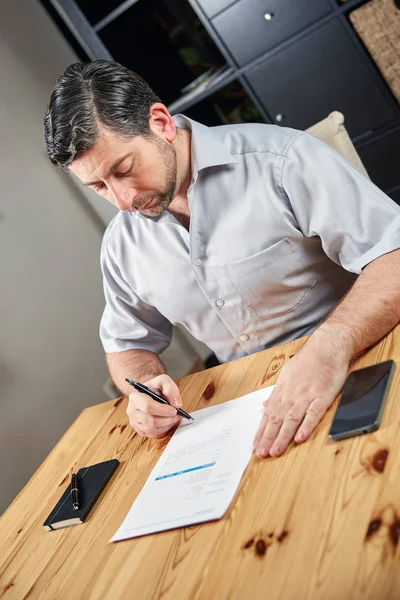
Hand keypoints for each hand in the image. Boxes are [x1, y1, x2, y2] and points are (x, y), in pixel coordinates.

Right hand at [126, 374, 182, 437]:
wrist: (149, 393)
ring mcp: (135, 422)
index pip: (147, 406)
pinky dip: (164, 429)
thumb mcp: (163, 380)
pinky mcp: (140, 430)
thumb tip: (177, 403)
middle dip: (167, 419)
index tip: (174, 410)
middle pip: (151, 420)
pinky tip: (168, 421)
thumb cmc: (155, 387)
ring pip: (153, 429)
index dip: (162, 410)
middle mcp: (132, 411)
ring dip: (167, 424)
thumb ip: (170, 388)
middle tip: (177, 414)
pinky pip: (154, 434)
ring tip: (174, 417)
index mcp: (135, 397)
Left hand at [253, 337, 350, 457]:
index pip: (269, 414)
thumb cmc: (308, 361)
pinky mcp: (323, 396)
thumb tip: (265, 406)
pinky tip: (300, 438)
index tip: (256, 445)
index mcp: (283, 390)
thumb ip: (277, 393)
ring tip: (275, 451)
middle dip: (268, 438)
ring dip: (283, 436)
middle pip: (277, 419)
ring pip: (291, 419)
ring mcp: (307, 396)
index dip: (262, 431)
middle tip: (261, 454)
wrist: (327, 347)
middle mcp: (292, 394)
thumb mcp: (287, 375)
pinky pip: (313, 414)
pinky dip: (306, 426)